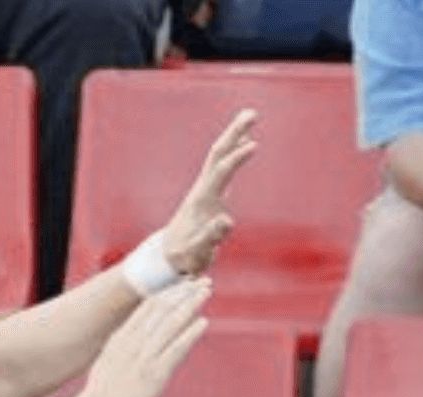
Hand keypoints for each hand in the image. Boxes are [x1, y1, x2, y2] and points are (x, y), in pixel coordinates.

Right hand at [77, 280, 209, 396]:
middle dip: (183, 292)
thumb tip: (130, 346)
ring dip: (190, 304)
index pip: (147, 306)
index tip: (183, 282)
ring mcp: (143, 357)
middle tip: (202, 279)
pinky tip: (203, 322)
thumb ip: (122, 352)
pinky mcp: (153, 374)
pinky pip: (175, 348)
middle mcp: (132, 342)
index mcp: (121, 337)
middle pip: (161, 308)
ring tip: (206, 291)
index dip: (168, 292)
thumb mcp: (108, 364)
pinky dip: (190, 333)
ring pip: (171, 322)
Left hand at [161, 110, 257, 277]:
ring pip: (219, 156)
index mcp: (202, 201)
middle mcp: (203, 190)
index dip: (236, 158)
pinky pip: (222, 167)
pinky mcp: (210, 195)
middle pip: (218, 154)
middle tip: (251, 113)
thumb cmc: (184, 258)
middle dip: (234, 133)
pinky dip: (233, 152)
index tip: (254, 144)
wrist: (168, 257)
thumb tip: (227, 219)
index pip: (221, 172)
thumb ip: (211, 236)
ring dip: (234, 136)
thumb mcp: (197, 252)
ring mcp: (206, 190)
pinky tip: (242, 144)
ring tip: (250, 118)